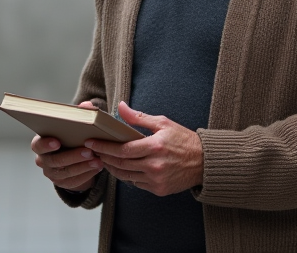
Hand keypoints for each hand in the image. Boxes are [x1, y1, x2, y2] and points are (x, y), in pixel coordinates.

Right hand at [31, 100, 104, 191]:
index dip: (45, 144)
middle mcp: (43, 160)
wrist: (74, 157)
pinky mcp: (63, 183)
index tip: (57, 142)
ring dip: (83, 166)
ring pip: (66, 172)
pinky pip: (74, 181)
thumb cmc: (72, 137)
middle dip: (73, 156)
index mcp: (41, 143)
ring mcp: (52, 173)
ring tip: (98, 161)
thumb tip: (87, 105)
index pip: (37, 145)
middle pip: (55, 161)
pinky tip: (97, 168)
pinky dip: (87, 174)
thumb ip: (79, 114)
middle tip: (89, 151)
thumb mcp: (74, 125)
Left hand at [84, 101, 202, 196]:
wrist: (204, 162)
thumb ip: (139, 117)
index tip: (91, 142)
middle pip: (121, 164)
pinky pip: (136, 183)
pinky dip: (127, 176)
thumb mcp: (163, 123)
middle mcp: (155, 166)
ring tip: (104, 159)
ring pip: (126, 176)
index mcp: (155, 147)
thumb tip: (120, 106)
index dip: (104, 147)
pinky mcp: (159, 190)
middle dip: (104, 157)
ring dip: (113, 168)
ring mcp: (156, 180)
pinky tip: (122, 168)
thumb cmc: (184, 140)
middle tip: (93, 151)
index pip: (122, 149)